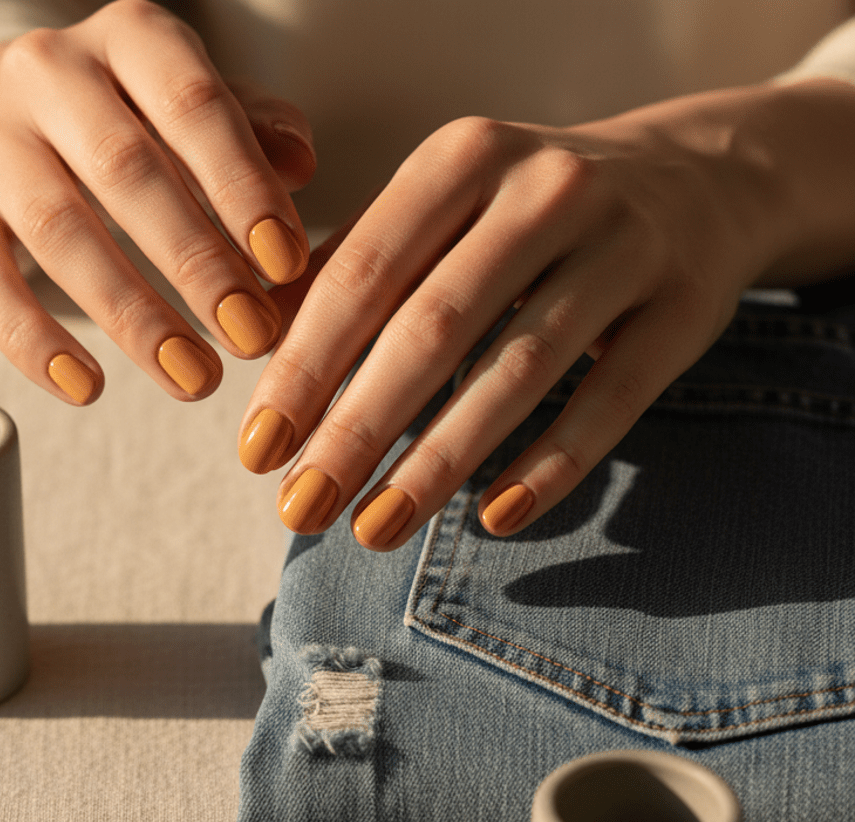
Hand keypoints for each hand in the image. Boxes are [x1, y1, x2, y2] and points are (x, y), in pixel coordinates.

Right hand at [0, 0, 313, 404]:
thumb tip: (301, 164)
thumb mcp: (201, 115)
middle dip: (195, 262)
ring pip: (56, 228)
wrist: (9, 120)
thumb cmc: (136, 126)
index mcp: (130, 37)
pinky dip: (32, 340)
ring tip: (194, 379)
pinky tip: (88, 389)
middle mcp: (48, 70)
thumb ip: (255, 135)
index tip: (286, 265)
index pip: (192, 103)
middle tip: (250, 337)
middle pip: (124, 169)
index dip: (242, 187)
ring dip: (131, 315)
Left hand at [239, 79, 854, 544]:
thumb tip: (257, 346)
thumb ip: (356, 267)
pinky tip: (496, 518)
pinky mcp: (685, 308)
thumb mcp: (442, 209)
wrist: (697, 178)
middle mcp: (544, 190)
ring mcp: (625, 245)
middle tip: (301, 510)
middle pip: (432, 329)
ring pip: (519, 372)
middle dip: (356, 430)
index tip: (257, 452)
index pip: (362, 275)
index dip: (303, 369)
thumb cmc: (525, 215)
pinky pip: (612, 402)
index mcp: (462, 158)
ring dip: (438, 463)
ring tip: (375, 530)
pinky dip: (551, 465)